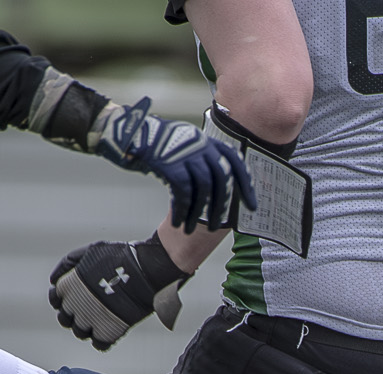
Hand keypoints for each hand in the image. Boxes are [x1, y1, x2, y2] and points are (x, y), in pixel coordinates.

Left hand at [48, 236, 191, 350]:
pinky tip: (108, 330)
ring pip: (79, 332)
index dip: (63, 299)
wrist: (145, 270)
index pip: (56, 299)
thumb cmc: (121, 257)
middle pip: (65, 319)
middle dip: (73, 315)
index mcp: (69, 285)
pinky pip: (98, 344)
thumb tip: (55, 279)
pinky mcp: (108, 332)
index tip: (73, 298)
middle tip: (87, 310)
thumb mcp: (89, 251)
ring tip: (99, 319)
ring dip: (87, 328)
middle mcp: (75, 305)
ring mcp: (90, 320)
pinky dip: (102, 340)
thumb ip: (68, 264)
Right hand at [94, 98, 254, 230]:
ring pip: (203, 189)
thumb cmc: (158, 147)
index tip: (252, 207)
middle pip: (221, 179)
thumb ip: (202, 163)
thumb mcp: (185, 148)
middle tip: (216, 226)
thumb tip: (217, 193)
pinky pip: (183, 193)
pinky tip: (179, 223)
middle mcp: (201, 144)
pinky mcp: (171, 164)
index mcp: (208, 141)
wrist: (129, 135)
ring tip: (193, 229)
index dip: (246, 186)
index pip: (235, 163)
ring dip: (199, 213)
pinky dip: (182, 211)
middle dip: (221, 206)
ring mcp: (186, 153)